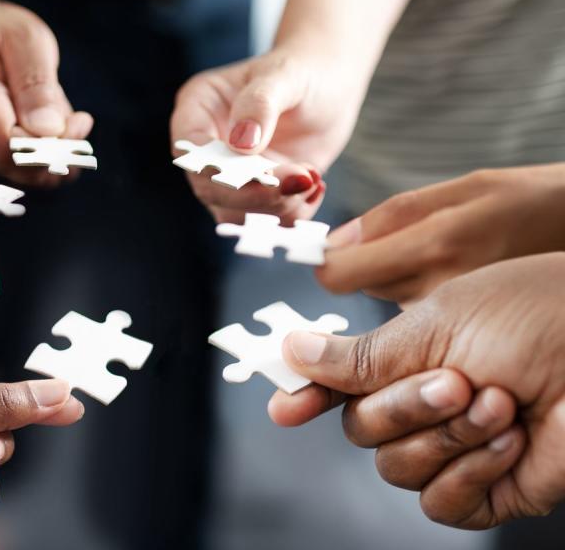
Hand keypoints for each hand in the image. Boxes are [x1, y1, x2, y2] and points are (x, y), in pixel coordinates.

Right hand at [0, 2, 92, 186]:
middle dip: (55, 151)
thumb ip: (36, 84)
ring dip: (51, 151)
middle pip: (12, 164)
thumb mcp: (26, 39)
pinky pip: (14, 166)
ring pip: (17, 171)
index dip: (48, 145)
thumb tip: (49, 131)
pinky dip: (40, 152)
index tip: (79, 123)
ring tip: (65, 116)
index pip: (6, 143)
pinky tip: (51, 126)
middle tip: (80, 122)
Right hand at [170, 49, 359, 223]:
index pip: (190, 150)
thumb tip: (241, 144)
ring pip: (235, 213)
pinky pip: (266, 219)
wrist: (330, 84)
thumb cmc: (302, 70)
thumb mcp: (283, 76)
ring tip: (313, 178)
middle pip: (209, 189)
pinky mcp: (257, 195)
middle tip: (303, 178)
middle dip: (255, 193)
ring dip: (275, 207)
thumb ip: (259, 104)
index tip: (260, 172)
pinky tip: (316, 184)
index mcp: (197, 110)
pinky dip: (293, 212)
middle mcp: (206, 148)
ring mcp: (230, 176)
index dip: (216, 168)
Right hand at [268, 253, 564, 527]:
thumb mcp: (436, 324)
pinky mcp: (489, 489)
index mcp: (407, 356)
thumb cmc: (533, 315)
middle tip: (455, 381)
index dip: (307, 394)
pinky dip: (468, 472)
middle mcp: (424, 403)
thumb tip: (292, 350)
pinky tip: (508, 439)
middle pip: (360, 431)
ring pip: (396, 469)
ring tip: (497, 403)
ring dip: (444, 437)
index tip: (284, 408)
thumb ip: (361, 353)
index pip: (339, 383)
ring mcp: (455, 448)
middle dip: (402, 408)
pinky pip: (441, 502)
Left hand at [317, 164, 564, 303]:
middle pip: (359, 288)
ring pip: (387, 305)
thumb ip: (392, 216)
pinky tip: (455, 280)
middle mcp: (438, 292)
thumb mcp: (463, 189)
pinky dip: (420, 298)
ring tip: (443, 258)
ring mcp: (452, 322)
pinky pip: (416, 318)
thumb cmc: (530, 202)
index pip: (337, 275)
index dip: (324, 260)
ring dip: (396, 282)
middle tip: (403, 244)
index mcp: (433, 246)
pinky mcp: (464, 337)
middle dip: (366, 268)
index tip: (324, 249)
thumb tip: (335, 242)